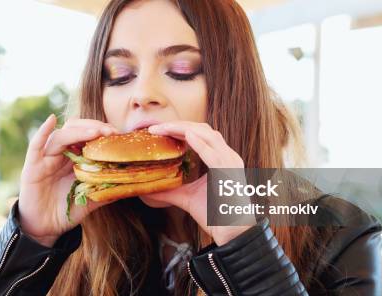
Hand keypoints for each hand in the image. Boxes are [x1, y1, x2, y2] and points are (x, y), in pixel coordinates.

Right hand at [18, 115, 118, 245]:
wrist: (45, 228)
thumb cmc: (66, 210)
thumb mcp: (91, 198)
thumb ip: (107, 189)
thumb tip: (132, 184)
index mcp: (74, 157)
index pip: (88, 135)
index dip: (102, 132)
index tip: (118, 134)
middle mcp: (60, 153)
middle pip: (75, 129)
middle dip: (94, 127)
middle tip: (110, 132)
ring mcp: (45, 158)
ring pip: (61, 136)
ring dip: (78, 131)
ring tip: (95, 132)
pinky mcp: (32, 166)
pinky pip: (36, 146)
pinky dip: (42, 132)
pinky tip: (51, 120)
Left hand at [146, 121, 250, 244]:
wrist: (234, 234)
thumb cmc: (216, 216)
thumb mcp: (187, 198)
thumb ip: (170, 191)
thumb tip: (148, 189)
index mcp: (221, 159)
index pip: (201, 134)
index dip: (180, 129)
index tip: (158, 130)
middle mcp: (227, 157)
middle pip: (203, 129)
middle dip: (179, 125)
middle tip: (155, 127)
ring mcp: (230, 163)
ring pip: (208, 135)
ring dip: (184, 129)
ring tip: (164, 128)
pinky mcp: (229, 173)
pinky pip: (214, 154)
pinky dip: (200, 143)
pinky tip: (186, 136)